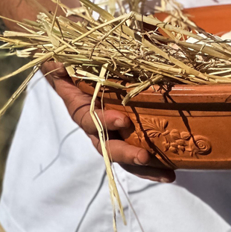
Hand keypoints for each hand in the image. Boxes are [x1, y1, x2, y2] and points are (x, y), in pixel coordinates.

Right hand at [41, 60, 175, 182]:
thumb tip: (58, 64)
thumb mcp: (66, 59)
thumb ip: (62, 63)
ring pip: (124, 154)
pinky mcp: (130, 130)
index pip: (88, 118)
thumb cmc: (76, 60)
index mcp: (80, 105)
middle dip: (125, 153)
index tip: (123, 120)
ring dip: (144, 166)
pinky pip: (138, 148)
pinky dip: (154, 162)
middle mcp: (95, 123)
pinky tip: (172, 169)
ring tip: (167, 173)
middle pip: (107, 145)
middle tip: (144, 156)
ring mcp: (112, 130)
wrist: (80, 65)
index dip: (103, 122)